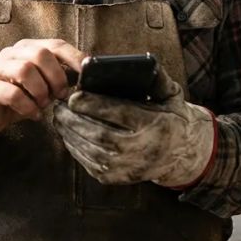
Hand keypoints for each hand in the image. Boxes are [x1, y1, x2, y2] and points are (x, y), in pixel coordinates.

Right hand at [0, 39, 84, 144]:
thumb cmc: (17, 97)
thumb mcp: (41, 85)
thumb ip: (57, 77)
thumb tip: (85, 78)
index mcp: (28, 49)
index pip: (55, 44)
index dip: (74, 56)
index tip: (88, 72)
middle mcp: (12, 54)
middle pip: (40, 54)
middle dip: (56, 77)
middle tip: (61, 95)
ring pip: (25, 70)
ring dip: (41, 91)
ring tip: (43, 104)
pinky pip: (12, 93)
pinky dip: (28, 106)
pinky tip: (33, 114)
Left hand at [53, 65, 215, 187]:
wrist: (182, 154)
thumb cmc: (171, 119)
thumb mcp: (171, 96)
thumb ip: (157, 79)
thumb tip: (141, 61)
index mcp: (153, 125)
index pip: (118, 113)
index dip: (93, 105)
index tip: (74, 95)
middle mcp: (141, 149)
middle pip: (99, 134)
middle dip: (74, 120)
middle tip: (58, 106)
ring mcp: (129, 167)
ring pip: (92, 150)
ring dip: (70, 133)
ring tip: (59, 118)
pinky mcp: (119, 179)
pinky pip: (91, 163)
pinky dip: (76, 148)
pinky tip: (68, 134)